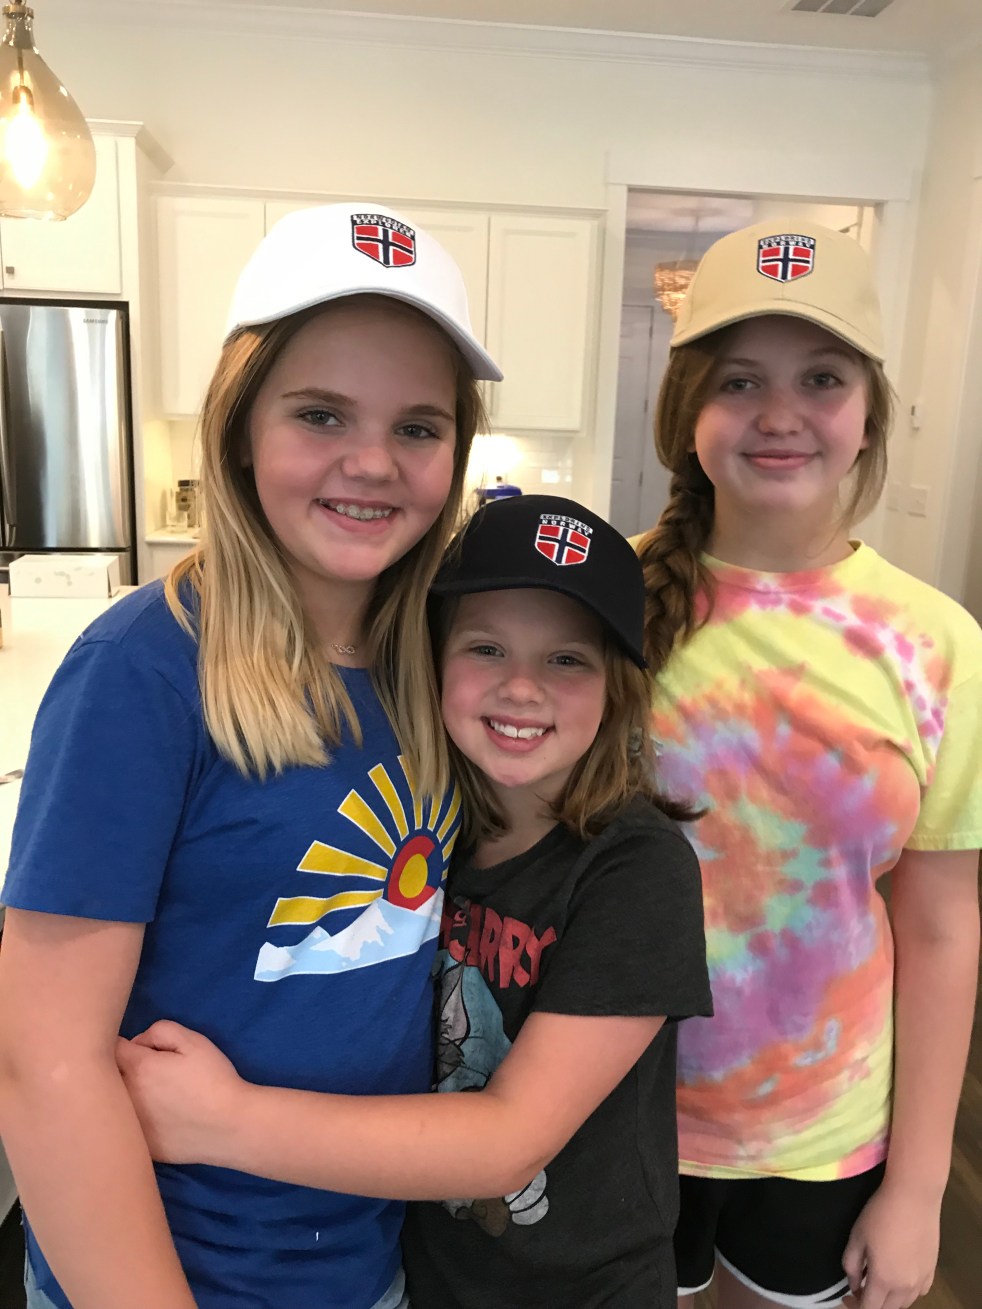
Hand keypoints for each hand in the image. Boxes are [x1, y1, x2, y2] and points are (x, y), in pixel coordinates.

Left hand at [116, 1019, 244, 1165]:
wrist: (230, 1126)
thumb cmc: (213, 1078)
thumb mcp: (193, 1040)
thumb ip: (159, 1030)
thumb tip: (139, 1043)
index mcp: (137, 1068)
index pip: (110, 1049)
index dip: (125, 1045)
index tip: (143, 1051)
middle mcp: (125, 1098)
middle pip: (107, 1078)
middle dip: (121, 1071)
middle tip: (150, 1074)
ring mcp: (131, 1126)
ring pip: (115, 1106)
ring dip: (127, 1097)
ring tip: (156, 1098)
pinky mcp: (141, 1147)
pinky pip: (131, 1129)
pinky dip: (139, 1122)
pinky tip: (162, 1122)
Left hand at [841, 1177, 940, 1308]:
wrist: (913, 1198)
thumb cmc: (880, 1214)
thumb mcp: (856, 1237)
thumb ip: (850, 1265)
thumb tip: (854, 1284)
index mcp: (884, 1280)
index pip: (869, 1308)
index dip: (856, 1305)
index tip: (849, 1295)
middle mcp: (905, 1287)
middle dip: (872, 1303)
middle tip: (861, 1287)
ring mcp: (921, 1280)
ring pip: (904, 1303)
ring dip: (889, 1299)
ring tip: (879, 1281)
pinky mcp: (932, 1271)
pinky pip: (918, 1292)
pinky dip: (906, 1292)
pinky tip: (899, 1276)